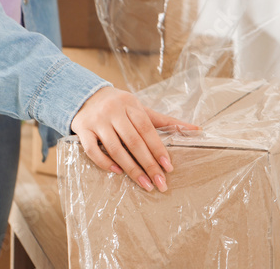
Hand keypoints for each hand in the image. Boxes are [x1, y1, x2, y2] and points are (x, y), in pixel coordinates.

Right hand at [70, 85, 199, 192]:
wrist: (85, 95)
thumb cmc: (119, 105)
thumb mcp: (140, 108)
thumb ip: (166, 120)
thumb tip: (197, 130)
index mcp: (130, 104)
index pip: (146, 129)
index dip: (158, 149)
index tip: (168, 168)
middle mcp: (113, 111)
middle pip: (133, 141)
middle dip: (148, 164)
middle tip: (160, 183)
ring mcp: (97, 120)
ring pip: (115, 148)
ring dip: (131, 169)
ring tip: (145, 185)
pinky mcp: (82, 129)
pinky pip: (93, 150)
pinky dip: (105, 163)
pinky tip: (118, 172)